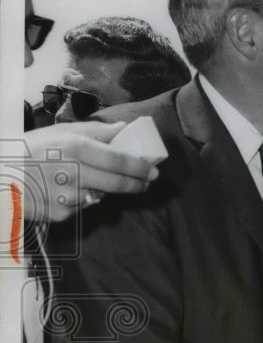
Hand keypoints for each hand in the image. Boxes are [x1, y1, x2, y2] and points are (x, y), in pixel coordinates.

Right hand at [19, 123, 157, 221]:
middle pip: (117, 183)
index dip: (140, 167)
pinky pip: (82, 207)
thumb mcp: (59, 133)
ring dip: (103, 190)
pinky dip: (81, 200)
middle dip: (137, 183)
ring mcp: (66, 196)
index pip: (119, 160)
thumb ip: (95, 132)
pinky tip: (64, 191)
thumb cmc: (28, 150)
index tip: (154, 170)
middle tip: (146, 181)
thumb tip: (124, 128)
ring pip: (100, 195)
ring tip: (86, 179)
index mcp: (74, 148)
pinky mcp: (60, 214)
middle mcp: (72, 172)